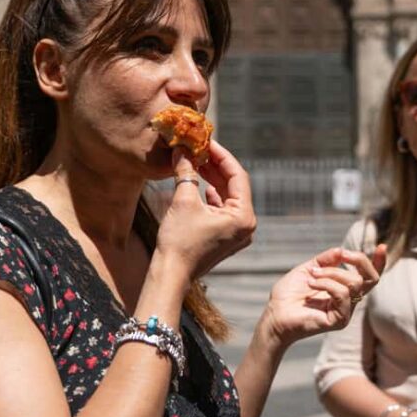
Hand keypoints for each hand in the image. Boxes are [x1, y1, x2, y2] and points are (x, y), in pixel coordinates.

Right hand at [155, 142, 255, 280]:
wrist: (170, 275)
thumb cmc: (178, 241)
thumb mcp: (183, 201)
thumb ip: (186, 172)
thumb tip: (182, 150)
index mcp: (244, 216)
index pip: (237, 176)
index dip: (221, 155)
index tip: (207, 141)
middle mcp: (246, 225)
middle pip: (234, 185)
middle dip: (216, 166)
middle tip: (199, 148)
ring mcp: (237, 233)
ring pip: (228, 197)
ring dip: (213, 179)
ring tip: (196, 161)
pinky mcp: (226, 237)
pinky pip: (222, 209)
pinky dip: (211, 195)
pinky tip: (200, 183)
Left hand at [260, 245, 383, 348]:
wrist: (274, 314)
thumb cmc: (289, 294)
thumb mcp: (309, 269)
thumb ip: (327, 260)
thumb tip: (342, 250)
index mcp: (343, 288)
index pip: (368, 276)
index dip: (379, 262)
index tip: (382, 246)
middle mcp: (348, 300)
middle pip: (371, 278)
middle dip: (359, 260)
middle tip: (342, 255)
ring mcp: (345, 311)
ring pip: (354, 283)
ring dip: (331, 273)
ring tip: (312, 276)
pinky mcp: (339, 320)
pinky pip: (343, 294)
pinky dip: (326, 283)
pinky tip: (311, 283)